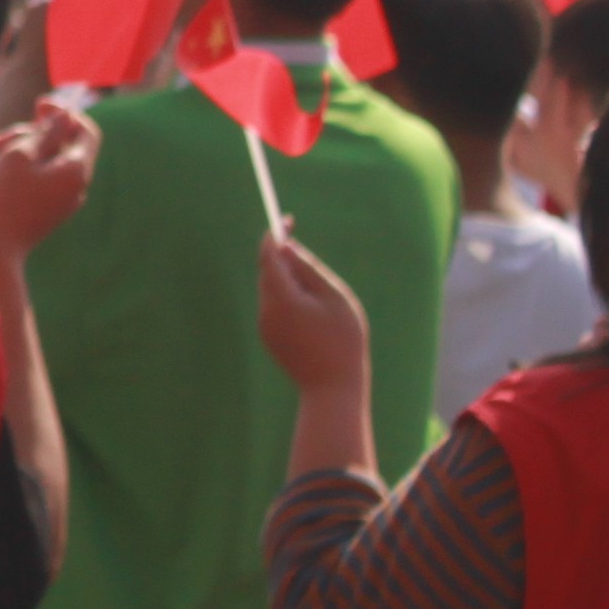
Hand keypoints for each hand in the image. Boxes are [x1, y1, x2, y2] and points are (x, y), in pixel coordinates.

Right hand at [0, 102, 97, 292]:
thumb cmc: (3, 198)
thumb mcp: (20, 155)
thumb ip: (46, 132)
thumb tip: (66, 117)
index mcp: (76, 170)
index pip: (86, 130)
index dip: (64, 113)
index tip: (38, 105)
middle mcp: (78, 186)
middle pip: (66, 145)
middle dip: (35, 133)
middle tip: (1, 137)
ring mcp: (65, 201)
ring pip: (52, 161)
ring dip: (27, 149)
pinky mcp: (51, 212)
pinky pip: (46, 180)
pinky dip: (28, 169)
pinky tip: (2, 171)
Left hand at [256, 230, 370, 397]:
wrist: (333, 389)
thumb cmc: (343, 341)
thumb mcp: (334, 297)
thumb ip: (309, 269)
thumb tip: (286, 247)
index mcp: (281, 297)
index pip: (268, 255)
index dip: (275, 234)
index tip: (287, 219)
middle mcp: (266, 310)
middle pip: (268, 272)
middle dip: (285, 260)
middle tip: (313, 265)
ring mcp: (264, 327)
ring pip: (271, 290)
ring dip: (289, 283)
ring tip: (322, 303)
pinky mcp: (269, 339)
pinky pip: (275, 309)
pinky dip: (289, 301)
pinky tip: (314, 319)